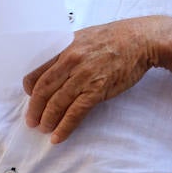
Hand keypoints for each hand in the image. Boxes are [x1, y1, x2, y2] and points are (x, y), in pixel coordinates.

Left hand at [22, 17, 162, 143]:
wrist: (142, 39)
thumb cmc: (117, 36)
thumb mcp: (86, 36)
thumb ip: (70, 49)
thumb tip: (58, 65)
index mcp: (65, 47)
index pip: (37, 73)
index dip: (30, 89)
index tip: (30, 98)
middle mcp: (71, 61)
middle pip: (43, 90)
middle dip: (34, 109)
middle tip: (32, 122)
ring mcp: (84, 76)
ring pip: (56, 103)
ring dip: (47, 120)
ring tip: (44, 129)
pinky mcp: (97, 89)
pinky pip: (76, 112)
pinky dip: (65, 126)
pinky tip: (59, 136)